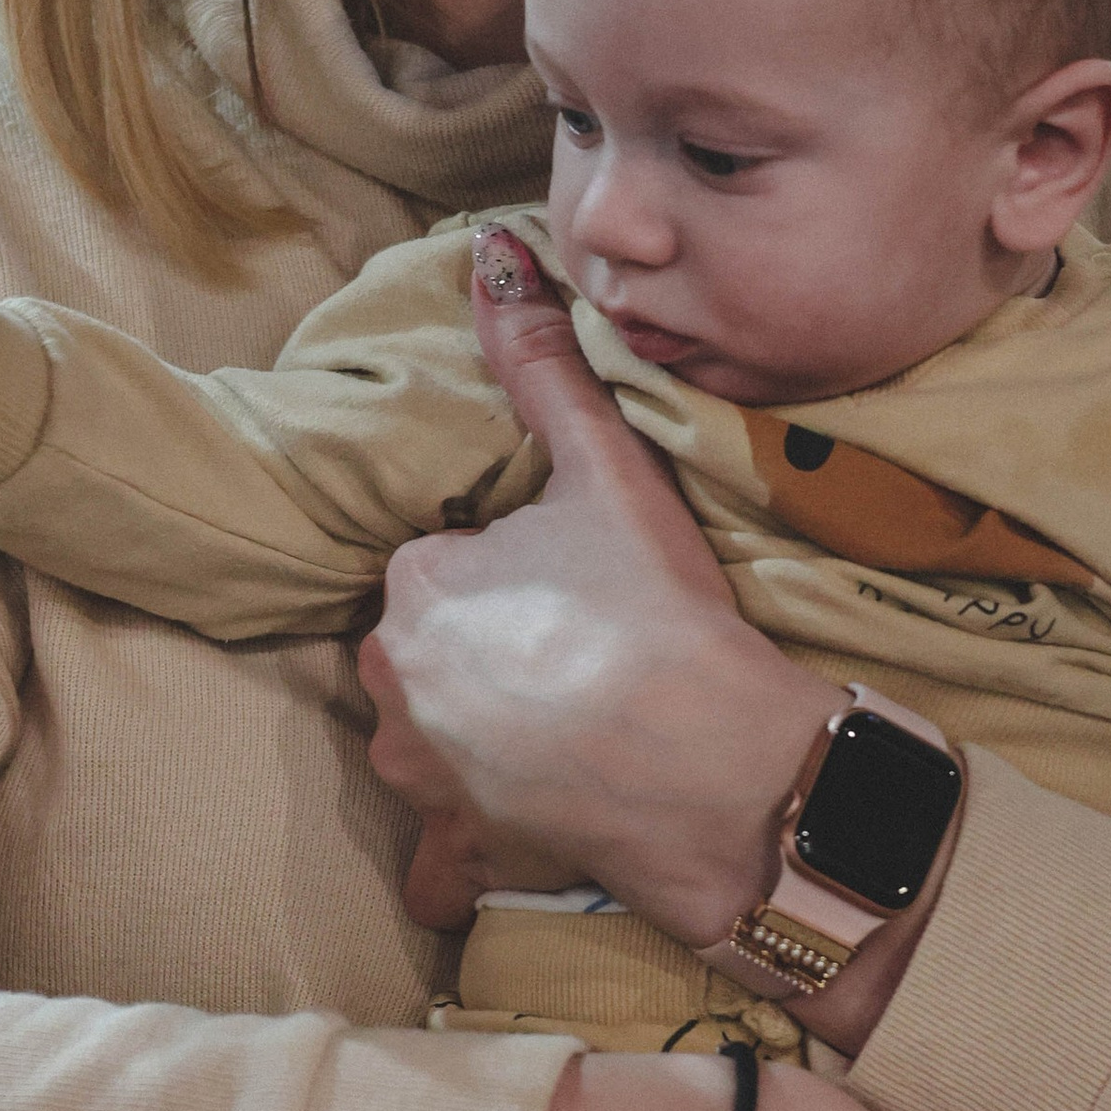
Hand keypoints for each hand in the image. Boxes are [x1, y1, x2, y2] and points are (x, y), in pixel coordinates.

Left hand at [361, 232, 856, 956]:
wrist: (717, 768)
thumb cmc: (661, 613)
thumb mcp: (607, 470)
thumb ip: (542, 362)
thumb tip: (493, 249)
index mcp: (415, 586)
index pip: (443, 564)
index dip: (511, 572)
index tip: (575, 587)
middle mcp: (393, 682)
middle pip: (427, 652)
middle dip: (483, 654)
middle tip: (579, 654)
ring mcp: (423, 778)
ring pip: (426, 744)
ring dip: (473, 742)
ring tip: (570, 733)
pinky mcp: (462, 853)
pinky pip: (442, 861)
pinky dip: (471, 849)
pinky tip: (525, 829)